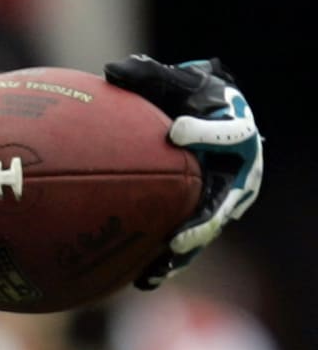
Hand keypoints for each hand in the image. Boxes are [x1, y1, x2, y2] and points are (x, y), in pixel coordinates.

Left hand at [104, 55, 262, 288]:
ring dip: (184, 249)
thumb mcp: (172, 80)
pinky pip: (185, 241)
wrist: (200, 113)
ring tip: (159, 265)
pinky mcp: (201, 216)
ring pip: (207, 228)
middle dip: (202, 220)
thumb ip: (147, 75)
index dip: (207, 134)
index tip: (177, 133)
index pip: (230, 132)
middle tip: (177, 236)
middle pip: (224, 200)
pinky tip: (140, 279)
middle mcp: (237, 171)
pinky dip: (165, 261)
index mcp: (236, 131)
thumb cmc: (185, 94)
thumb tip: (112, 71)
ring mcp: (222, 198)